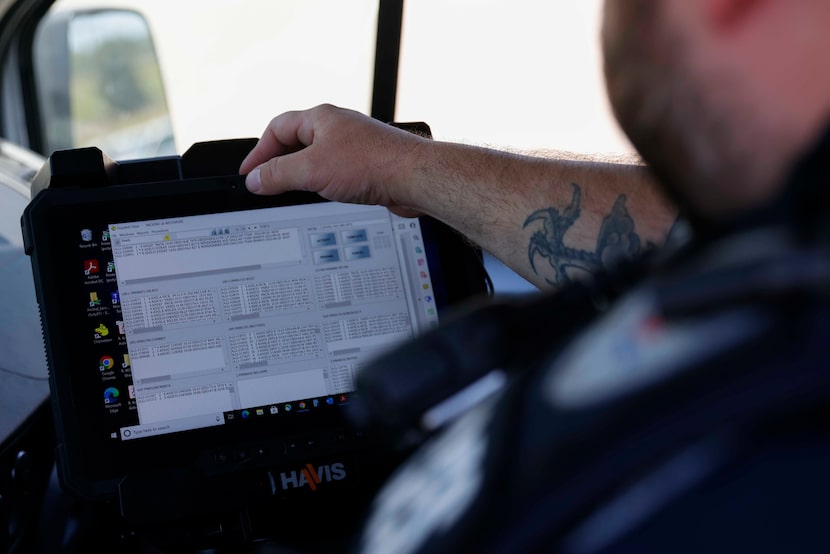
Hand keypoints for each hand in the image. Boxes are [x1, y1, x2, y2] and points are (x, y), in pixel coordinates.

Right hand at [239, 104, 426, 216]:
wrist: (415, 178)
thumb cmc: (374, 164)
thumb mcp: (312, 170)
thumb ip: (279, 174)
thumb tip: (256, 180)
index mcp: (321, 118)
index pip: (277, 129)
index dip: (259, 152)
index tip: (249, 173)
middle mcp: (337, 128)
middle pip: (295, 143)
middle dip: (279, 163)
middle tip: (267, 184)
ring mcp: (353, 146)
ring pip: (316, 159)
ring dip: (301, 175)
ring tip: (292, 191)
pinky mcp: (367, 165)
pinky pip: (334, 172)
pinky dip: (322, 183)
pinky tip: (324, 196)